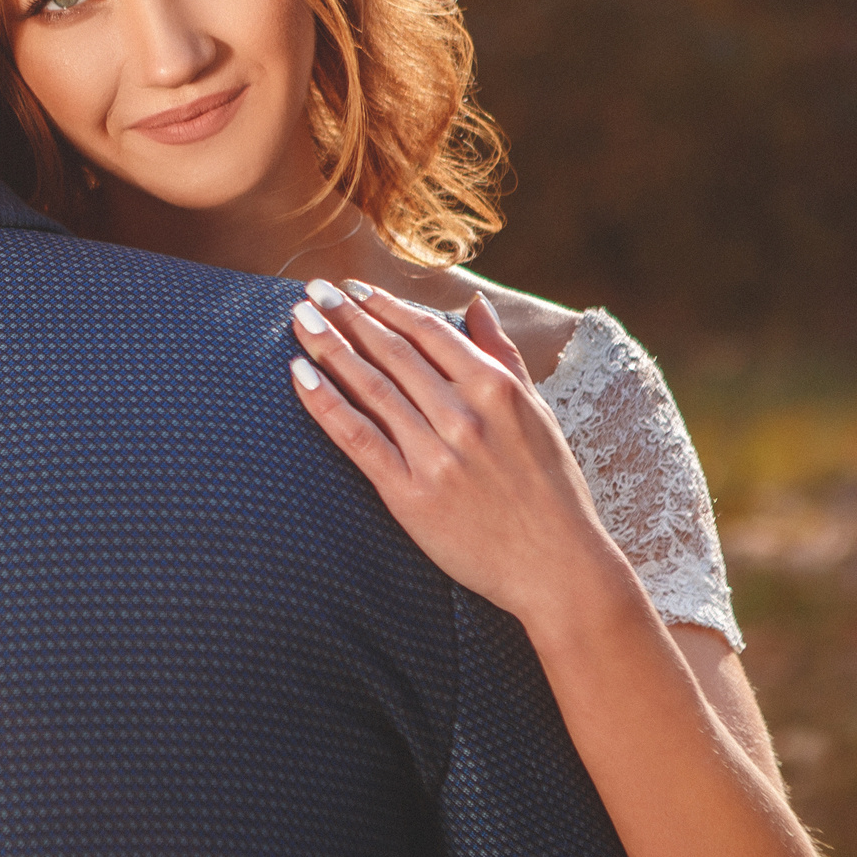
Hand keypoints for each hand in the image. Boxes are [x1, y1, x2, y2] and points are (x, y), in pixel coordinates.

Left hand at [284, 279, 635, 634]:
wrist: (558, 567)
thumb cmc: (551, 489)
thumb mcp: (539, 412)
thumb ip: (504, 355)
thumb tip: (478, 306)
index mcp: (497, 389)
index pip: (429, 332)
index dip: (386, 306)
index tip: (352, 288)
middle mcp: (465, 415)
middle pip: (392, 352)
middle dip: (347, 316)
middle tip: (312, 291)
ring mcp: (436, 454)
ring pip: (370, 387)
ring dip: (329, 346)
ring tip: (298, 319)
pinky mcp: (410, 493)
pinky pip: (358, 438)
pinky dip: (326, 403)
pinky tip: (300, 374)